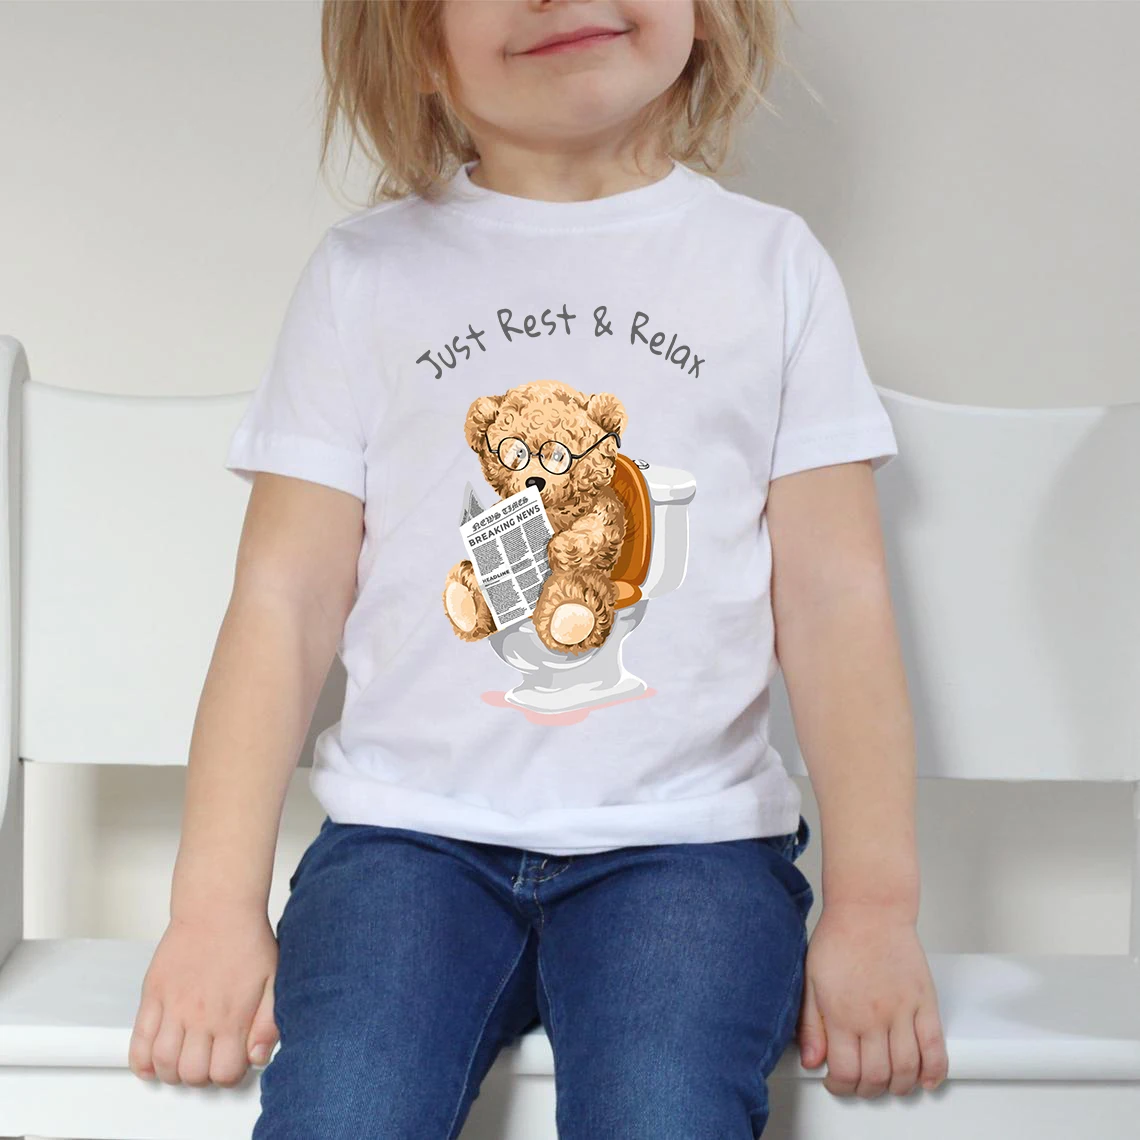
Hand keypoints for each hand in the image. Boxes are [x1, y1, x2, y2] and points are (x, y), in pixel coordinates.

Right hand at [128, 905, 279, 1086]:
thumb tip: (258, 1058)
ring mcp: (173, 1007)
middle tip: (206, 1062)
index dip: (228, 1074)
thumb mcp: (274, 981)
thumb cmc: (247, 940)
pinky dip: (140, 1060)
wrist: (219, 907)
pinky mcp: (152, 995)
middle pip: (191, 1074)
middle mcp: (200, 1016)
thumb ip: (268, 1024)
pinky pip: (138, 1040)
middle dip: (200, 1076)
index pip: (224, 1073)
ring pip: (162, 1062)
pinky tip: (151, 1063)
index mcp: (232, 1016)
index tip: (231, 1063)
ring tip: (182, 1061)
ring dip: (171, 1072)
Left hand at [796, 901, 948, 1096]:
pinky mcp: (924, 1002)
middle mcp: (874, 1017)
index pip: (845, 1072)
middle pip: (877, 1077)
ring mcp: (902, 1011)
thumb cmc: (839, 939)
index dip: (840, 1086)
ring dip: (899, 1086)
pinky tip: (926, 1079)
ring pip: (907, 1069)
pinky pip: (935, 1047)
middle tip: (862, 1084)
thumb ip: (810, 1025)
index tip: (838, 1082)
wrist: (869, 909)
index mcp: (842, 1013)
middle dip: (868, 1090)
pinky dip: (934, 1071)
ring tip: (889, 1082)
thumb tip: (812, 1061)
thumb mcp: (810, 981)